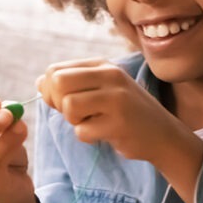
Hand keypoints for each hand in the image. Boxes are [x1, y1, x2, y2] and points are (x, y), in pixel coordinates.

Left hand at [37, 58, 177, 160]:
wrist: (163, 135)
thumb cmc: (125, 112)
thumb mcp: (100, 90)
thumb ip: (70, 84)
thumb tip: (39, 82)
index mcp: (102, 65)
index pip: (55, 70)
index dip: (50, 90)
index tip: (62, 102)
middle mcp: (110, 76)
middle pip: (58, 83)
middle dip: (58, 103)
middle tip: (74, 114)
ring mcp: (116, 98)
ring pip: (69, 106)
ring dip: (74, 121)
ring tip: (92, 122)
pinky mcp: (119, 123)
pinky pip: (82, 131)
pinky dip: (88, 136)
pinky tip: (105, 133)